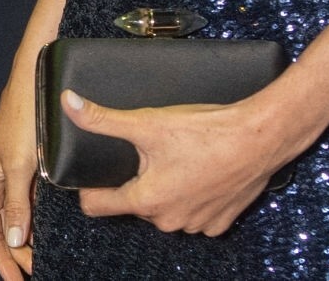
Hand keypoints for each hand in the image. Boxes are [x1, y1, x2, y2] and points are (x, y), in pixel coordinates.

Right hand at [0, 70, 38, 277]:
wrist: (36, 80)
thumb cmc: (24, 116)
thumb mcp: (21, 162)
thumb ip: (17, 202)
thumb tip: (13, 239)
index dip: (2, 260)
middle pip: (2, 229)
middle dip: (16, 256)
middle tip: (37, 276)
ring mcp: (12, 175)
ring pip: (16, 218)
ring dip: (26, 242)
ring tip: (42, 264)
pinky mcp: (27, 168)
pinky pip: (28, 204)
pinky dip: (35, 223)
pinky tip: (47, 233)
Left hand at [64, 91, 292, 235]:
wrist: (259, 138)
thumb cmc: (205, 132)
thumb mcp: (146, 122)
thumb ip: (102, 118)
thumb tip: (68, 104)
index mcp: (145, 201)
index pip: (96, 206)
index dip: (89, 187)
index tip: (93, 170)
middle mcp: (169, 221)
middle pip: (134, 204)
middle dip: (135, 180)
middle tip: (146, 152)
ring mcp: (196, 225)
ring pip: (165, 209)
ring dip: (165, 188)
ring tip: (174, 158)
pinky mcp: (220, 222)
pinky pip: (194, 212)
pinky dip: (192, 195)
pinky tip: (198, 171)